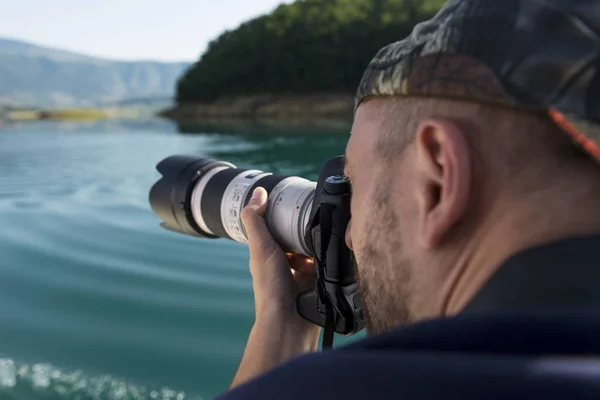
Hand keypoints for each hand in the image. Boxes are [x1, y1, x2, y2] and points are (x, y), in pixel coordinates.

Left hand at [230, 186, 320, 387]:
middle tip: (317, 209)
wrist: (290, 321)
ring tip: (328, 225)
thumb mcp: (261, 248)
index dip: (285, 212)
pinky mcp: (318, 281)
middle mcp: (284, 262)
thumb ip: (256, 221)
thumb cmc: (271, 286)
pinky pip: (326, 262)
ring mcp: (302, 272)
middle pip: (296, 236)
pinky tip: (336, 246)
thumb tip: (258, 191)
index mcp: (268, 253)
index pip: (276, 226)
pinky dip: (329, 255)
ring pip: (313, 248)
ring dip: (319, 239)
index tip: (297, 196)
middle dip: (305, 225)